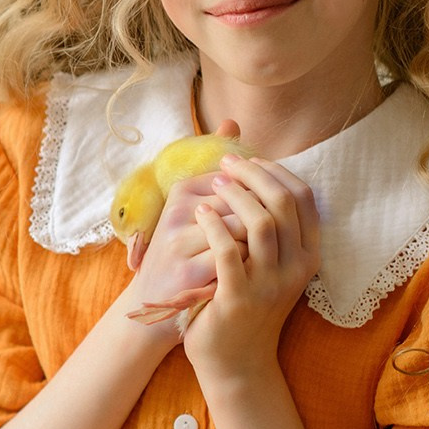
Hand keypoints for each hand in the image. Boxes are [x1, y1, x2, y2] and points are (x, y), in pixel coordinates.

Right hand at [119, 120, 247, 337]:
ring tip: (264, 254)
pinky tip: (254, 271)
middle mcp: (177, 211)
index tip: (263, 219)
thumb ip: (217, 170)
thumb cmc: (184, 253)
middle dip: (264, 220)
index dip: (259, 200)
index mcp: (181, 191)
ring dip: (260, 242)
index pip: (239, 180)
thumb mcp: (195, 210)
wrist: (156, 306)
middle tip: (272, 238)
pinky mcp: (188, 271)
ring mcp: (181, 241)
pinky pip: (235, 258)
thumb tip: (234, 122)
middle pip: (243, 200)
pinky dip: (250, 263)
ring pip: (242, 227)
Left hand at [181, 153, 319, 379]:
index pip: (305, 198)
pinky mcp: (240, 296)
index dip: (278, 172)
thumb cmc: (249, 304)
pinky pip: (229, 250)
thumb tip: (261, 176)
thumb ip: (274, 228)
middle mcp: (296, 268)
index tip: (251, 159)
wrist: (235, 361)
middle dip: (254, 174)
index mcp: (308, 255)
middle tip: (228, 163)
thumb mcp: (272, 266)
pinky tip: (200, 212)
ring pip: (261, 222)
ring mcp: (270, 284)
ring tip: (215, 183)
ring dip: (235, 194)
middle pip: (283, 202)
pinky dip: (214, 224)